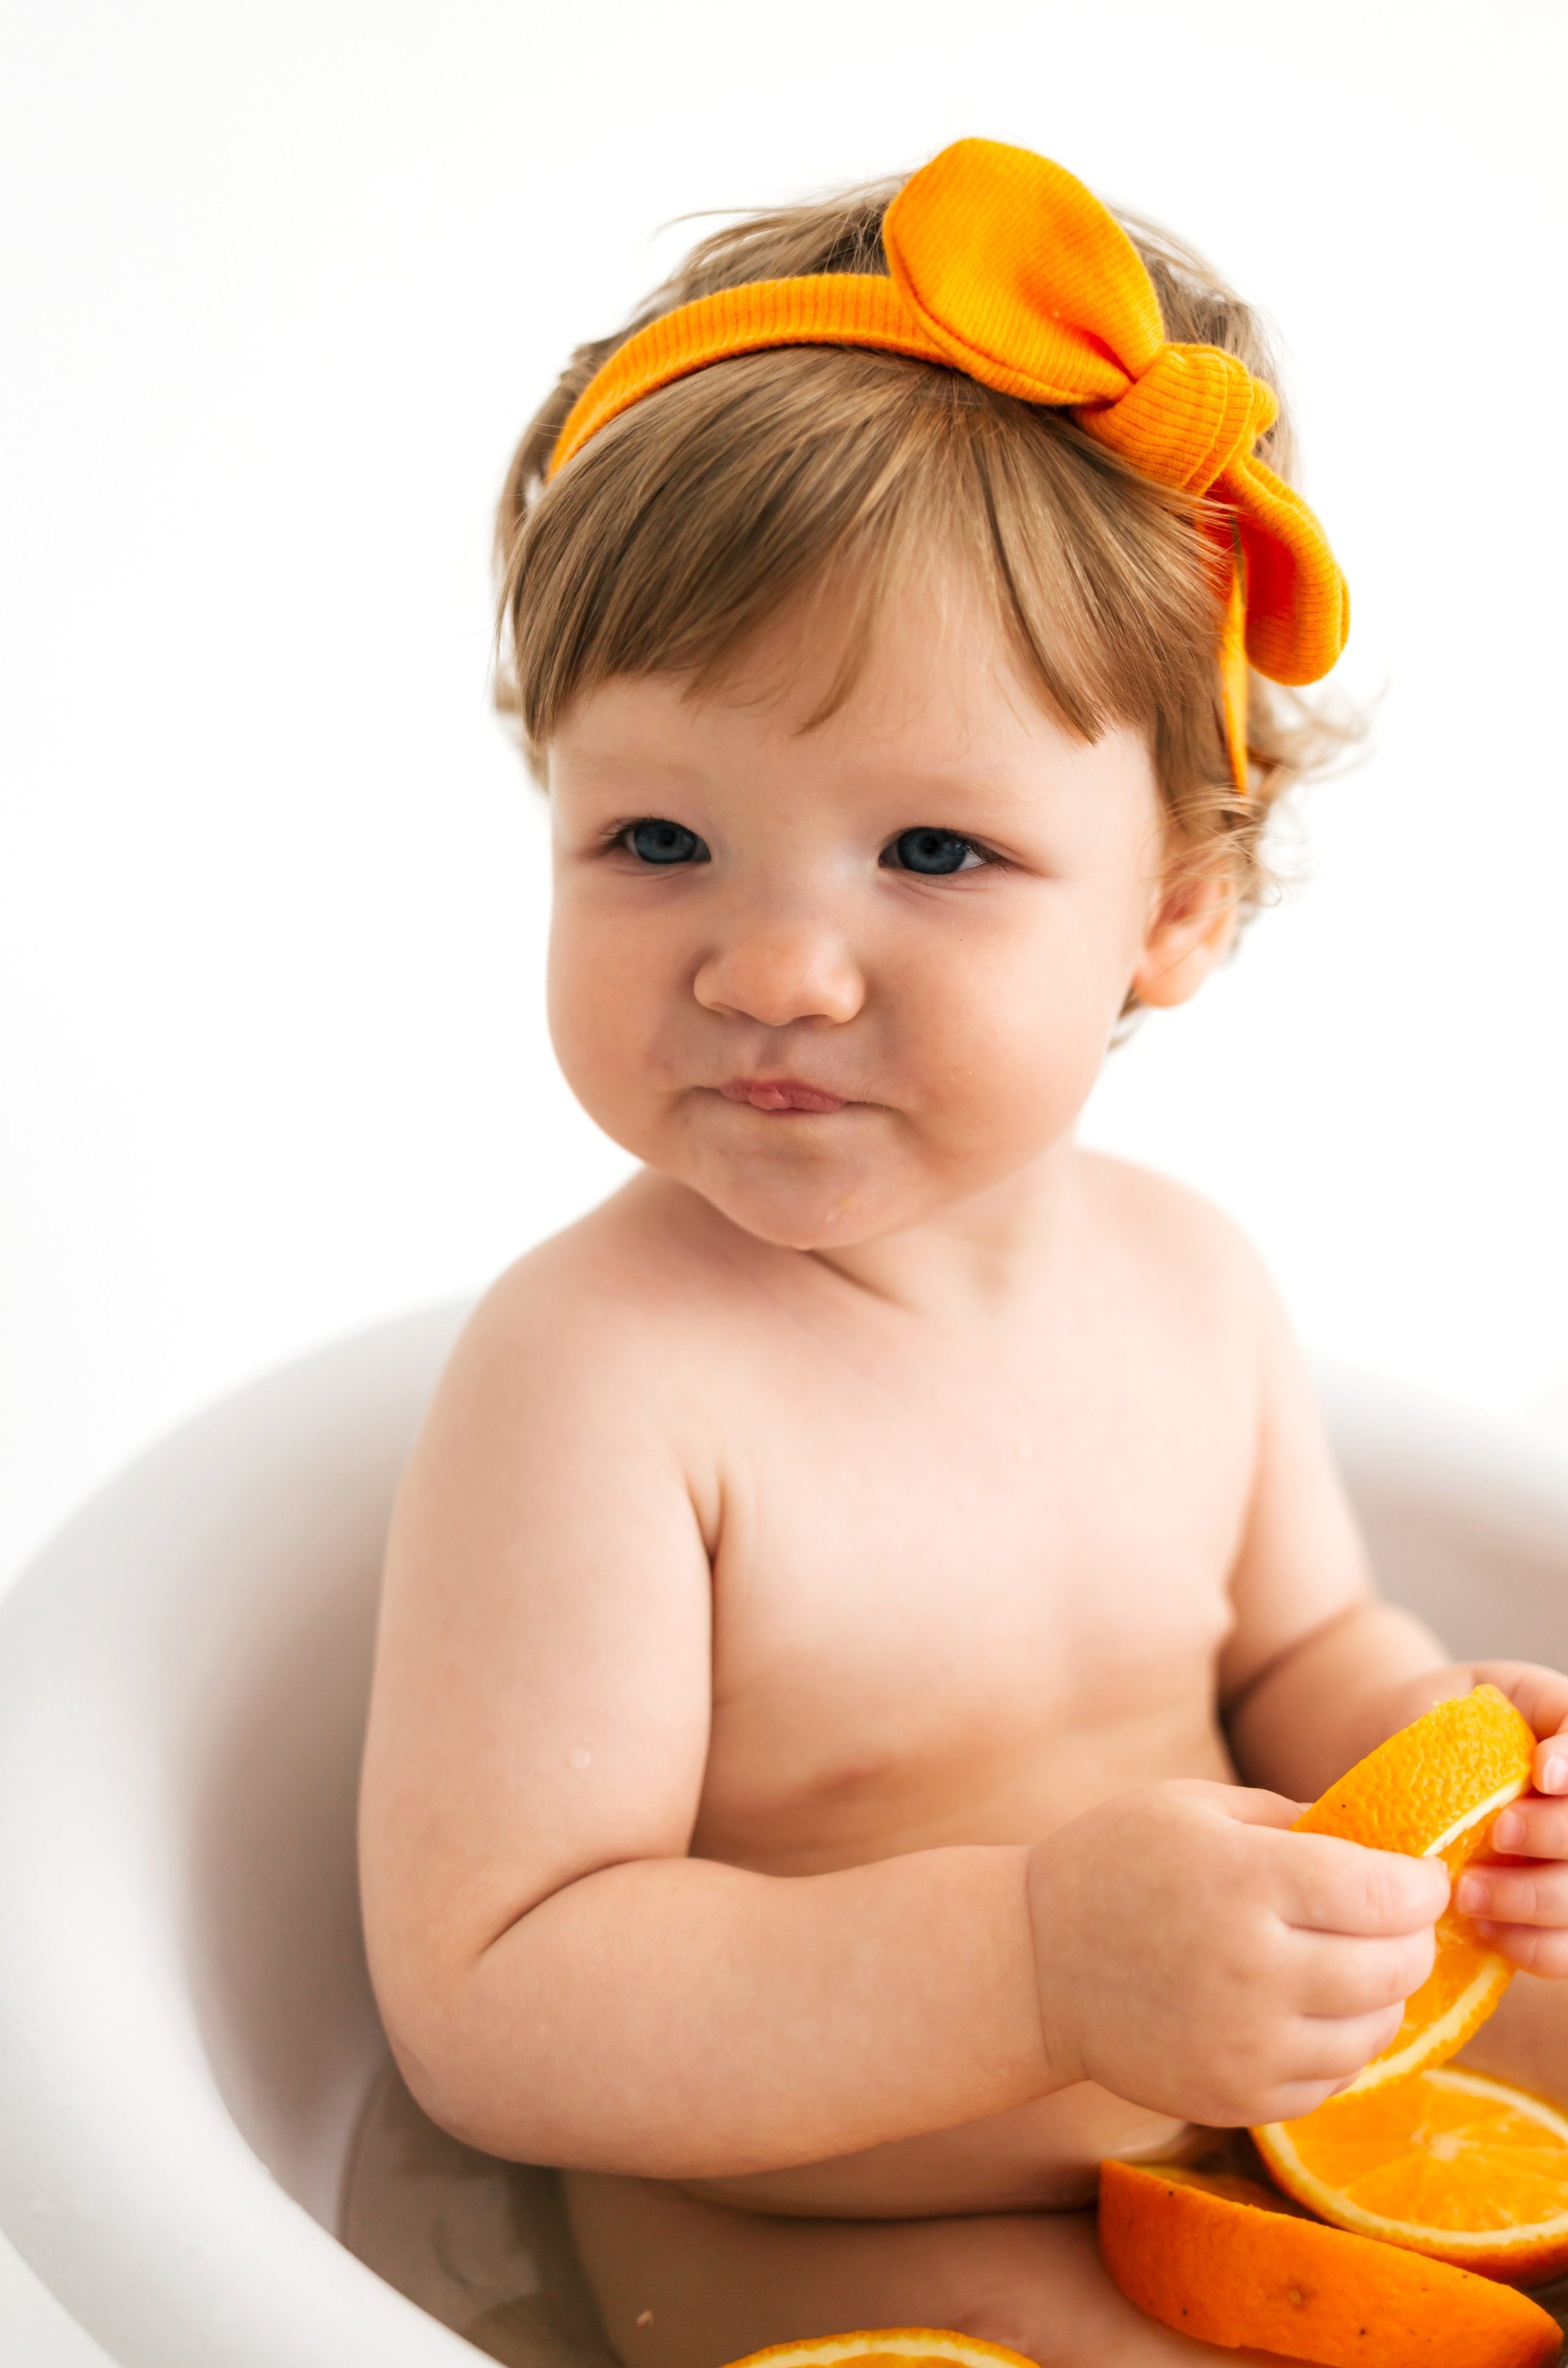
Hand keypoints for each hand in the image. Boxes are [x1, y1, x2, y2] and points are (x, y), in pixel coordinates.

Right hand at [1026, 1780, 1448, 2127]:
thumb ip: (1293, 1819)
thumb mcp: (1195, 1806)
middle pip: (1395, 1966)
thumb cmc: (1115, 1864)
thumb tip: (1382, 1842)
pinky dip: (1341, 2046)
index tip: (1418, 1875)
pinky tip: (1310, 2011)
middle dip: (1411, 1937)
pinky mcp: (1235, 2099)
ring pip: (1375, 2030)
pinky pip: (1333, 2080)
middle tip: (1390, 1920)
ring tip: (1350, 1965)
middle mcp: (1253, 1970)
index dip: (1420, 1884)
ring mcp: (1246, 2045)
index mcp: (1245, 1881)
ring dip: (1381, 1994)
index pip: (1386, 1896)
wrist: (1032, 1964)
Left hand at [1448, 1662, 1567, 1975]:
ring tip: (1470, 1890)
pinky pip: (1566, 1952)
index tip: (1541, 1775)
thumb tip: (1551, 1772)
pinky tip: (1487, 1928)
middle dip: (1557, 1837)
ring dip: (1535, 1900)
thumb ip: (1535, 1716)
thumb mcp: (1495, 1695)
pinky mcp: (1557, 1924)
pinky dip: (1533, 1946)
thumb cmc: (1457, 1720)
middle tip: (1498, 1833)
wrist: (1410, 1749)